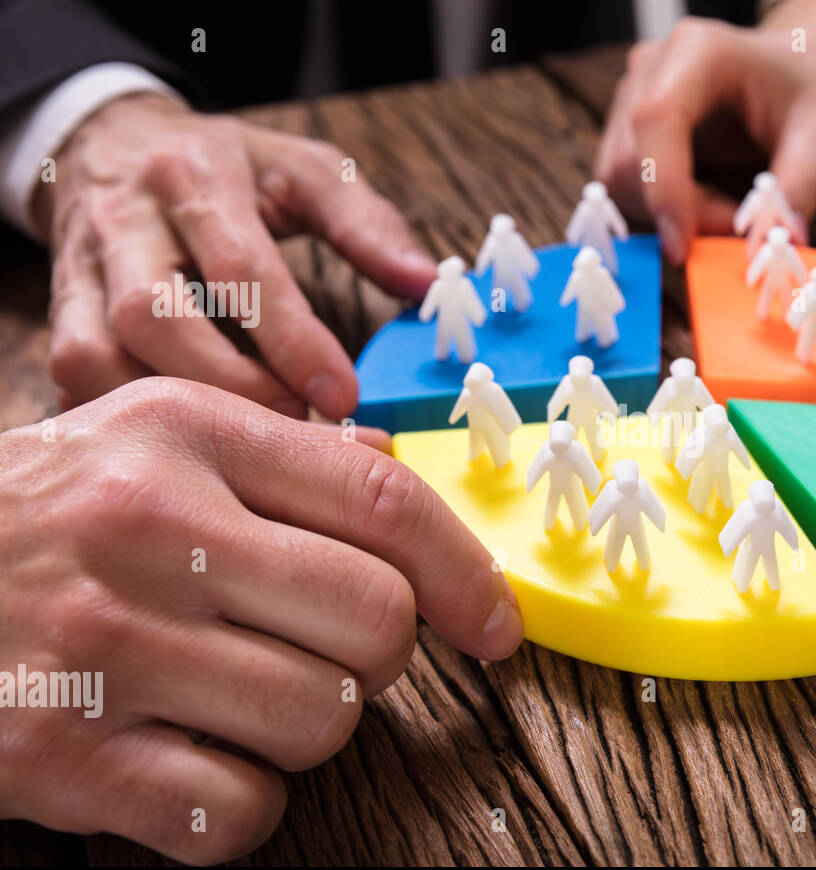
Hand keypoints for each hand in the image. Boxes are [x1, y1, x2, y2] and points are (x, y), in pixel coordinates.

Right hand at [0, 378, 522, 862]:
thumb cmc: (43, 521)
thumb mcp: (149, 444)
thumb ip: (280, 460)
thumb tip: (407, 489)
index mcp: (187, 434)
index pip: (386, 502)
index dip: (469, 575)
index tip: (496, 629)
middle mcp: (148, 527)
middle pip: (379, 624)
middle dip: (373, 660)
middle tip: (310, 654)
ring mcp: (102, 645)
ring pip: (323, 724)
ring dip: (301, 732)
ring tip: (227, 702)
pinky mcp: (62, 756)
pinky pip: (240, 813)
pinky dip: (234, 806)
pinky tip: (179, 763)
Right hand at [34, 93, 438, 417]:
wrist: (112, 143)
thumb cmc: (229, 170)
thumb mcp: (306, 171)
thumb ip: (366, 224)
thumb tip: (425, 281)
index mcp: (197, 178)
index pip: (240, 267)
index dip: (294, 340)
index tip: (343, 396)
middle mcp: (127, 221)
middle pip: (155, 317)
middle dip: (232, 385)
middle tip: (299, 428)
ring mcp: (82, 269)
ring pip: (99, 354)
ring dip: (176, 412)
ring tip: (248, 448)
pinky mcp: (60, 311)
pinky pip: (74, 377)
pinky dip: (128, 418)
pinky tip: (185, 446)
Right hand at [595, 0, 815, 263]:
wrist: (788, 69)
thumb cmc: (803, 90)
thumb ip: (800, 183)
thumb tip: (780, 239)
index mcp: (699, 50)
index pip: (657, 119)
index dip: (664, 188)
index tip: (684, 248)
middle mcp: (649, 68)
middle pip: (631, 162)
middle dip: (681, 213)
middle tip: (741, 229)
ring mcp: (628, 97)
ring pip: (621, 182)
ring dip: (672, 216)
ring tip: (729, 208)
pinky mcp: (623, 129)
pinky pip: (625, 188)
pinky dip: (664, 211)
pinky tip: (706, 199)